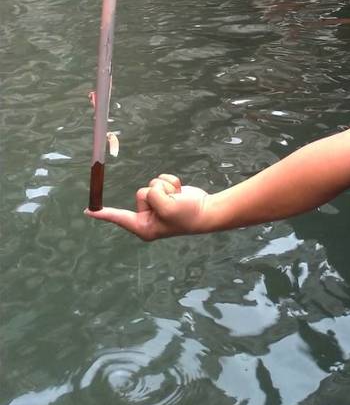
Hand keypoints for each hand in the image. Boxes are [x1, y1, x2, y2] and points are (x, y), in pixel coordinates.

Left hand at [85, 173, 211, 239]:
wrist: (207, 211)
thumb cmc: (187, 215)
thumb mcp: (167, 207)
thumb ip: (153, 196)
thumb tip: (150, 190)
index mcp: (144, 227)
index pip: (119, 218)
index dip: (103, 214)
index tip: (87, 211)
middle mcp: (147, 216)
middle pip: (140, 193)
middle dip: (157, 193)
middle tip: (171, 204)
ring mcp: (155, 204)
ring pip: (151, 183)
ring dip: (166, 187)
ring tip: (178, 199)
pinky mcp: (163, 194)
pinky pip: (159, 178)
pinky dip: (171, 182)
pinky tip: (180, 192)